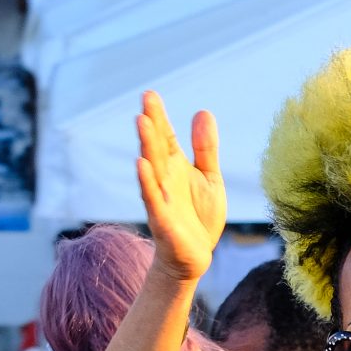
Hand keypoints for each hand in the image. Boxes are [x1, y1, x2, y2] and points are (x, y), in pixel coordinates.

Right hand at [135, 90, 225, 281]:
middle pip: (156, 148)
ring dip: (146, 146)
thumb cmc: (199, 217)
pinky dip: (147, 182)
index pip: (165, 137)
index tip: (150, 94)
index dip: (159, 116)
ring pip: (152, 169)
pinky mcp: (163, 220)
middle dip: (151, 124)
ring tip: (141, 121)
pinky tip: (141, 163)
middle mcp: (165, 180)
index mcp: (176, 168)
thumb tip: (203, 112)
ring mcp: (161, 198)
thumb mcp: (209, 178)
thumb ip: (205, 148)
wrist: (196, 256)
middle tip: (146, 100)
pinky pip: (153, 198)